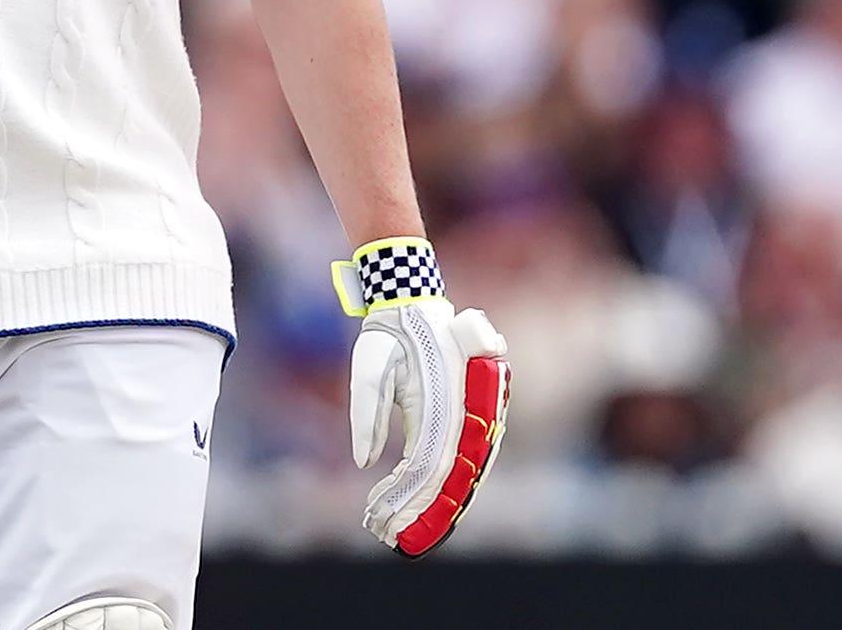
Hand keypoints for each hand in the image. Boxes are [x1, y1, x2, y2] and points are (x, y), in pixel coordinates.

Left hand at [335, 239, 509, 556]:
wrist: (417, 303)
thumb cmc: (389, 333)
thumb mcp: (368, 365)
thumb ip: (367, 413)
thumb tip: (363, 463)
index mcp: (440, 398)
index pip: (425, 463)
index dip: (404, 497)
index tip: (379, 518)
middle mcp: (466, 410)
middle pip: (449, 476)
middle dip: (424, 512)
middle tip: (392, 537)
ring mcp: (477, 414)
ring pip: (466, 473)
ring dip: (442, 506)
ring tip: (412, 533)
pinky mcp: (477, 417)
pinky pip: (472, 460)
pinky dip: (455, 487)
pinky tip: (436, 509)